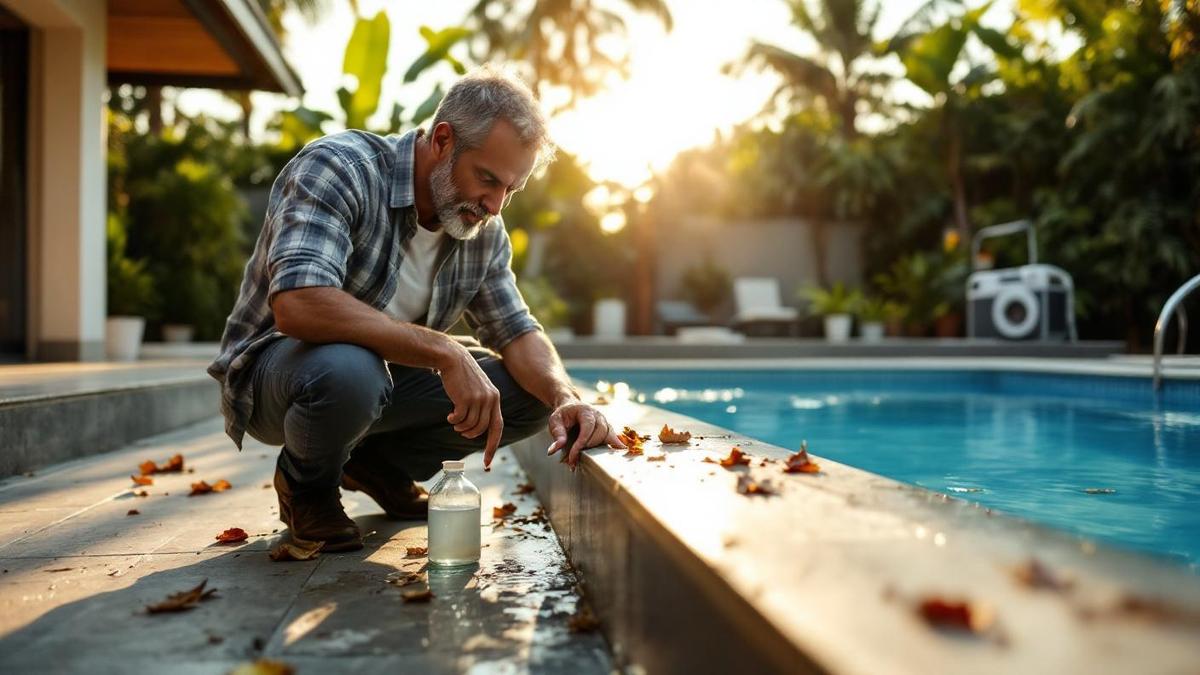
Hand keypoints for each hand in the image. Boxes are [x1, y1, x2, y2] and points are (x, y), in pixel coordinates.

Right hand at [438, 344, 503, 467]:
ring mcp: (479, 399)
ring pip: (470, 425)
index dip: (492, 446)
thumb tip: (478, 430)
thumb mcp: (478, 390)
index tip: (487, 462)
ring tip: (455, 421)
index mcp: (495, 399)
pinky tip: (449, 415)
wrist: (453, 358)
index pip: (497, 427)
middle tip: (461, 432)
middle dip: (470, 435)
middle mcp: (490, 399)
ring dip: (461, 427)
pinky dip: (454, 421)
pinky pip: (460, 419)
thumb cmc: (463, 377)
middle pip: (482, 429)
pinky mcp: (466, 398)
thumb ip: (482, 406)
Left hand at [546, 401, 624, 470]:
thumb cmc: (563, 414)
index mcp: (586, 411)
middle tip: (576, 458)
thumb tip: (553, 451)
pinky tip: (618, 456)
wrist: (571, 407)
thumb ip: (556, 434)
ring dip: (600, 450)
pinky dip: (615, 447)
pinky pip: (614, 439)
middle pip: (601, 432)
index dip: (581, 443)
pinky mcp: (608, 430)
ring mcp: (605, 422)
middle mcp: (598, 416)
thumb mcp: (555, 421)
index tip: (572, 456)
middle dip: (589, 447)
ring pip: (609, 436)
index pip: (587, 427)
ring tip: (589, 460)